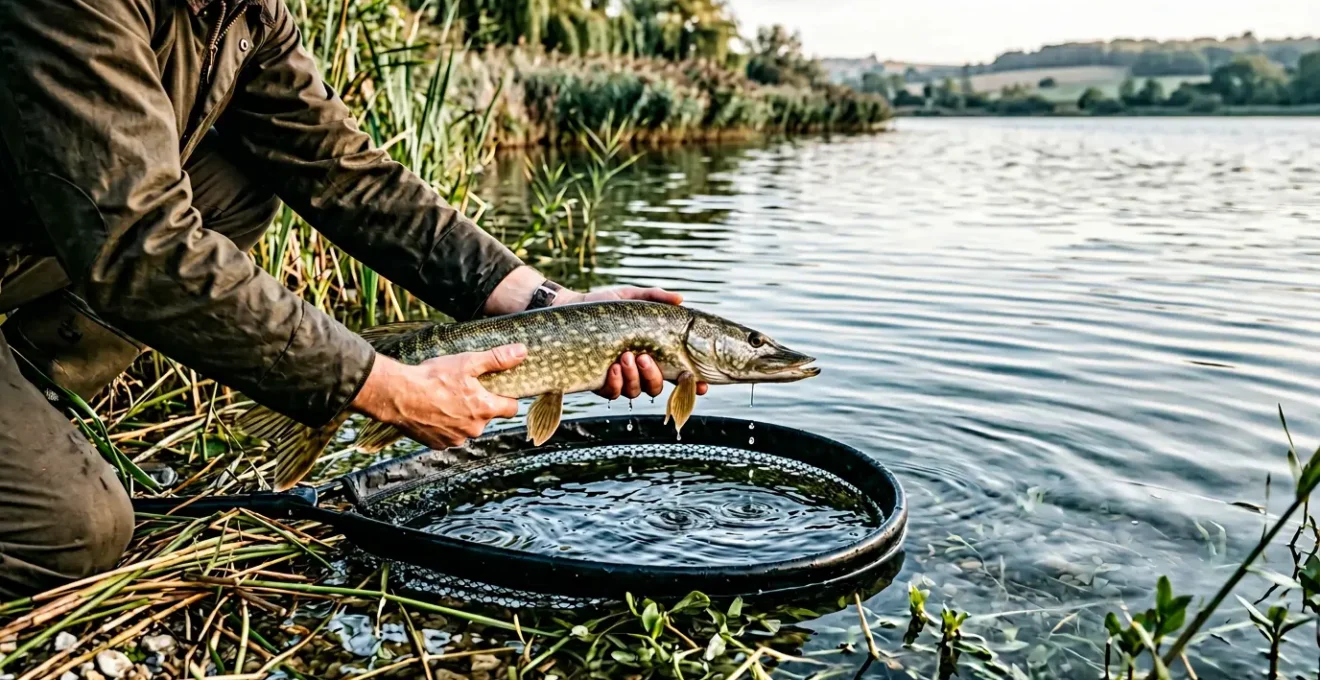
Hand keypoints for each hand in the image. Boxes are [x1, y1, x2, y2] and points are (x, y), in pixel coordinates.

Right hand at [350, 344, 525, 448]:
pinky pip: (448, 435)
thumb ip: (497, 359)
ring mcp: (455, 439)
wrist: (398, 395)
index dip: (507, 398)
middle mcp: (474, 429)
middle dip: (479, 405)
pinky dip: (444, 425)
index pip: (511, 408)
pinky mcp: (438, 444)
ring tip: (445, 399)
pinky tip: (434, 411)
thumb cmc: (433, 378)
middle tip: (463, 389)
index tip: (499, 389)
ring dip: (461, 416)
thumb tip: (522, 352)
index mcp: (485, 409)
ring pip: (467, 427)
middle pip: (487, 417)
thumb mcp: (468, 363)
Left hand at [554, 286, 710, 400]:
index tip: (702, 384)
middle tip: (644, 357)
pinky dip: (616, 383)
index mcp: (654, 354)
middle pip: (657, 387)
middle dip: (654, 376)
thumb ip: (656, 298)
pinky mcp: (600, 383)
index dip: (692, 383)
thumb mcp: (633, 298)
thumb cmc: (607, 307)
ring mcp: (620, 379)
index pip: (679, 373)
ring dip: (634, 377)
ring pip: (636, 392)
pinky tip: (613, 366)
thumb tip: (680, 299)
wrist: (574, 310)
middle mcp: (639, 371)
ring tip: (626, 356)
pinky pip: (613, 393)